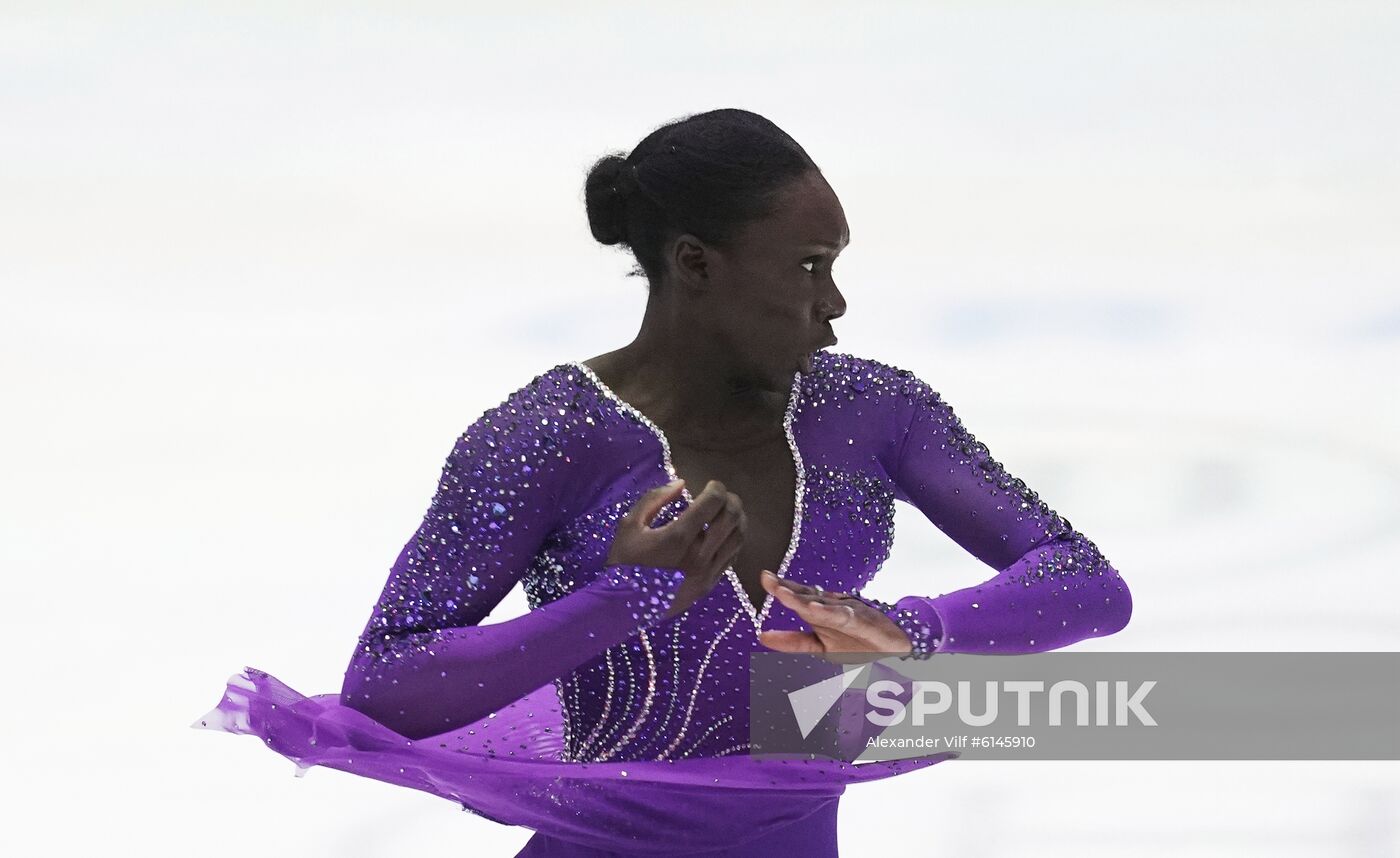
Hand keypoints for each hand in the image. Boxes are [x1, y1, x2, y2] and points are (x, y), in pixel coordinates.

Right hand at [605, 478, 746, 619]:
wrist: (622, 607)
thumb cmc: (624, 562)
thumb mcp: (630, 524)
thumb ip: (655, 499)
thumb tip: (682, 484)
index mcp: (678, 537)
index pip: (713, 502)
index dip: (716, 488)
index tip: (710, 485)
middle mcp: (699, 556)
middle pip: (732, 518)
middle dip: (731, 500)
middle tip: (721, 496)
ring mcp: (707, 574)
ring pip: (738, 538)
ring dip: (737, 520)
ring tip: (726, 513)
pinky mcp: (709, 586)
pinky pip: (732, 558)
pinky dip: (733, 541)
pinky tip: (723, 535)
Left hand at [756, 571, 912, 664]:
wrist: (897, 647)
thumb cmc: (860, 643)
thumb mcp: (821, 646)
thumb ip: (793, 641)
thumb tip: (762, 637)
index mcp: (821, 613)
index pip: (799, 597)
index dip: (782, 588)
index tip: (765, 578)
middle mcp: (832, 609)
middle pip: (806, 597)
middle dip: (786, 589)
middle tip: (768, 580)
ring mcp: (847, 613)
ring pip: (821, 605)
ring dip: (802, 599)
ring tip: (783, 593)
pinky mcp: (862, 622)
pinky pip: (843, 617)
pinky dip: (830, 612)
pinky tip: (815, 609)